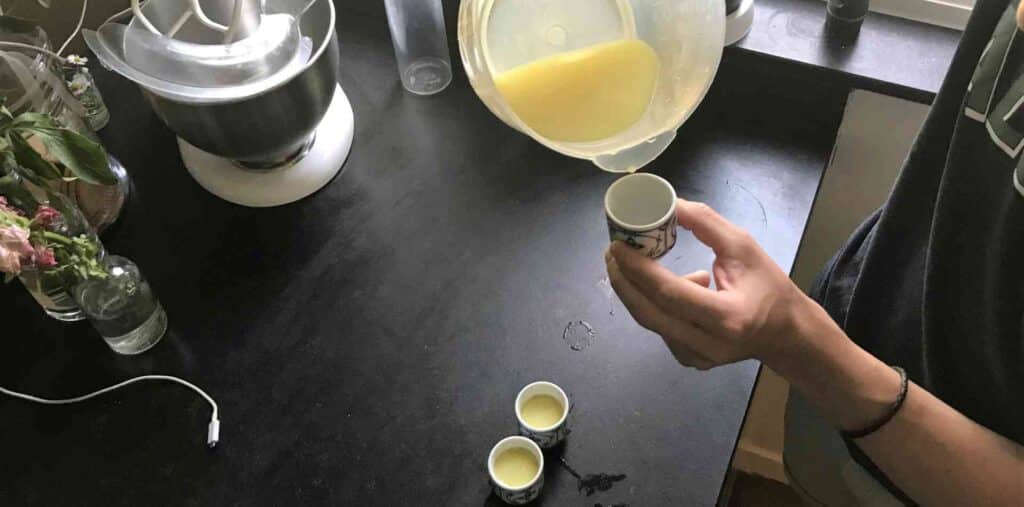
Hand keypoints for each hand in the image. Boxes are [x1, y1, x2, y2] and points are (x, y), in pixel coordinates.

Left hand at [605, 199, 810, 369]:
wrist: (787, 334)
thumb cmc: (768, 287)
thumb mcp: (744, 247)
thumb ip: (706, 224)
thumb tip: (668, 204)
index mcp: (728, 316)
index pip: (670, 293)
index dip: (638, 270)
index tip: (617, 246)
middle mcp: (710, 343)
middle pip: (650, 313)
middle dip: (624, 281)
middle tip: (612, 253)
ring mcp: (698, 357)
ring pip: (652, 322)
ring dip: (641, 290)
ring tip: (642, 263)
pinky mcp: (692, 361)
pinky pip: (662, 330)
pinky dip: (658, 306)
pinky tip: (674, 290)